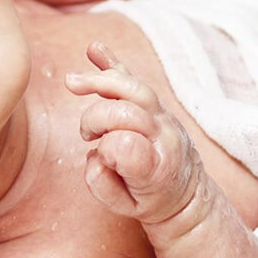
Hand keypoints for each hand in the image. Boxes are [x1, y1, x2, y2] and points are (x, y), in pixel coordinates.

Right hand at [65, 42, 200, 223]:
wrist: (186, 193)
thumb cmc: (150, 200)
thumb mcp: (128, 208)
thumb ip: (104, 185)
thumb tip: (94, 155)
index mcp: (158, 167)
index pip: (127, 147)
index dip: (106, 150)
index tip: (101, 159)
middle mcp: (165, 136)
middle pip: (125, 112)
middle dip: (96, 120)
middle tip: (87, 136)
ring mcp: (163, 117)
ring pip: (133, 88)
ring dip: (100, 82)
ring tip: (72, 83)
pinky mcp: (156, 106)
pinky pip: (134, 80)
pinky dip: (113, 64)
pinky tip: (94, 49)